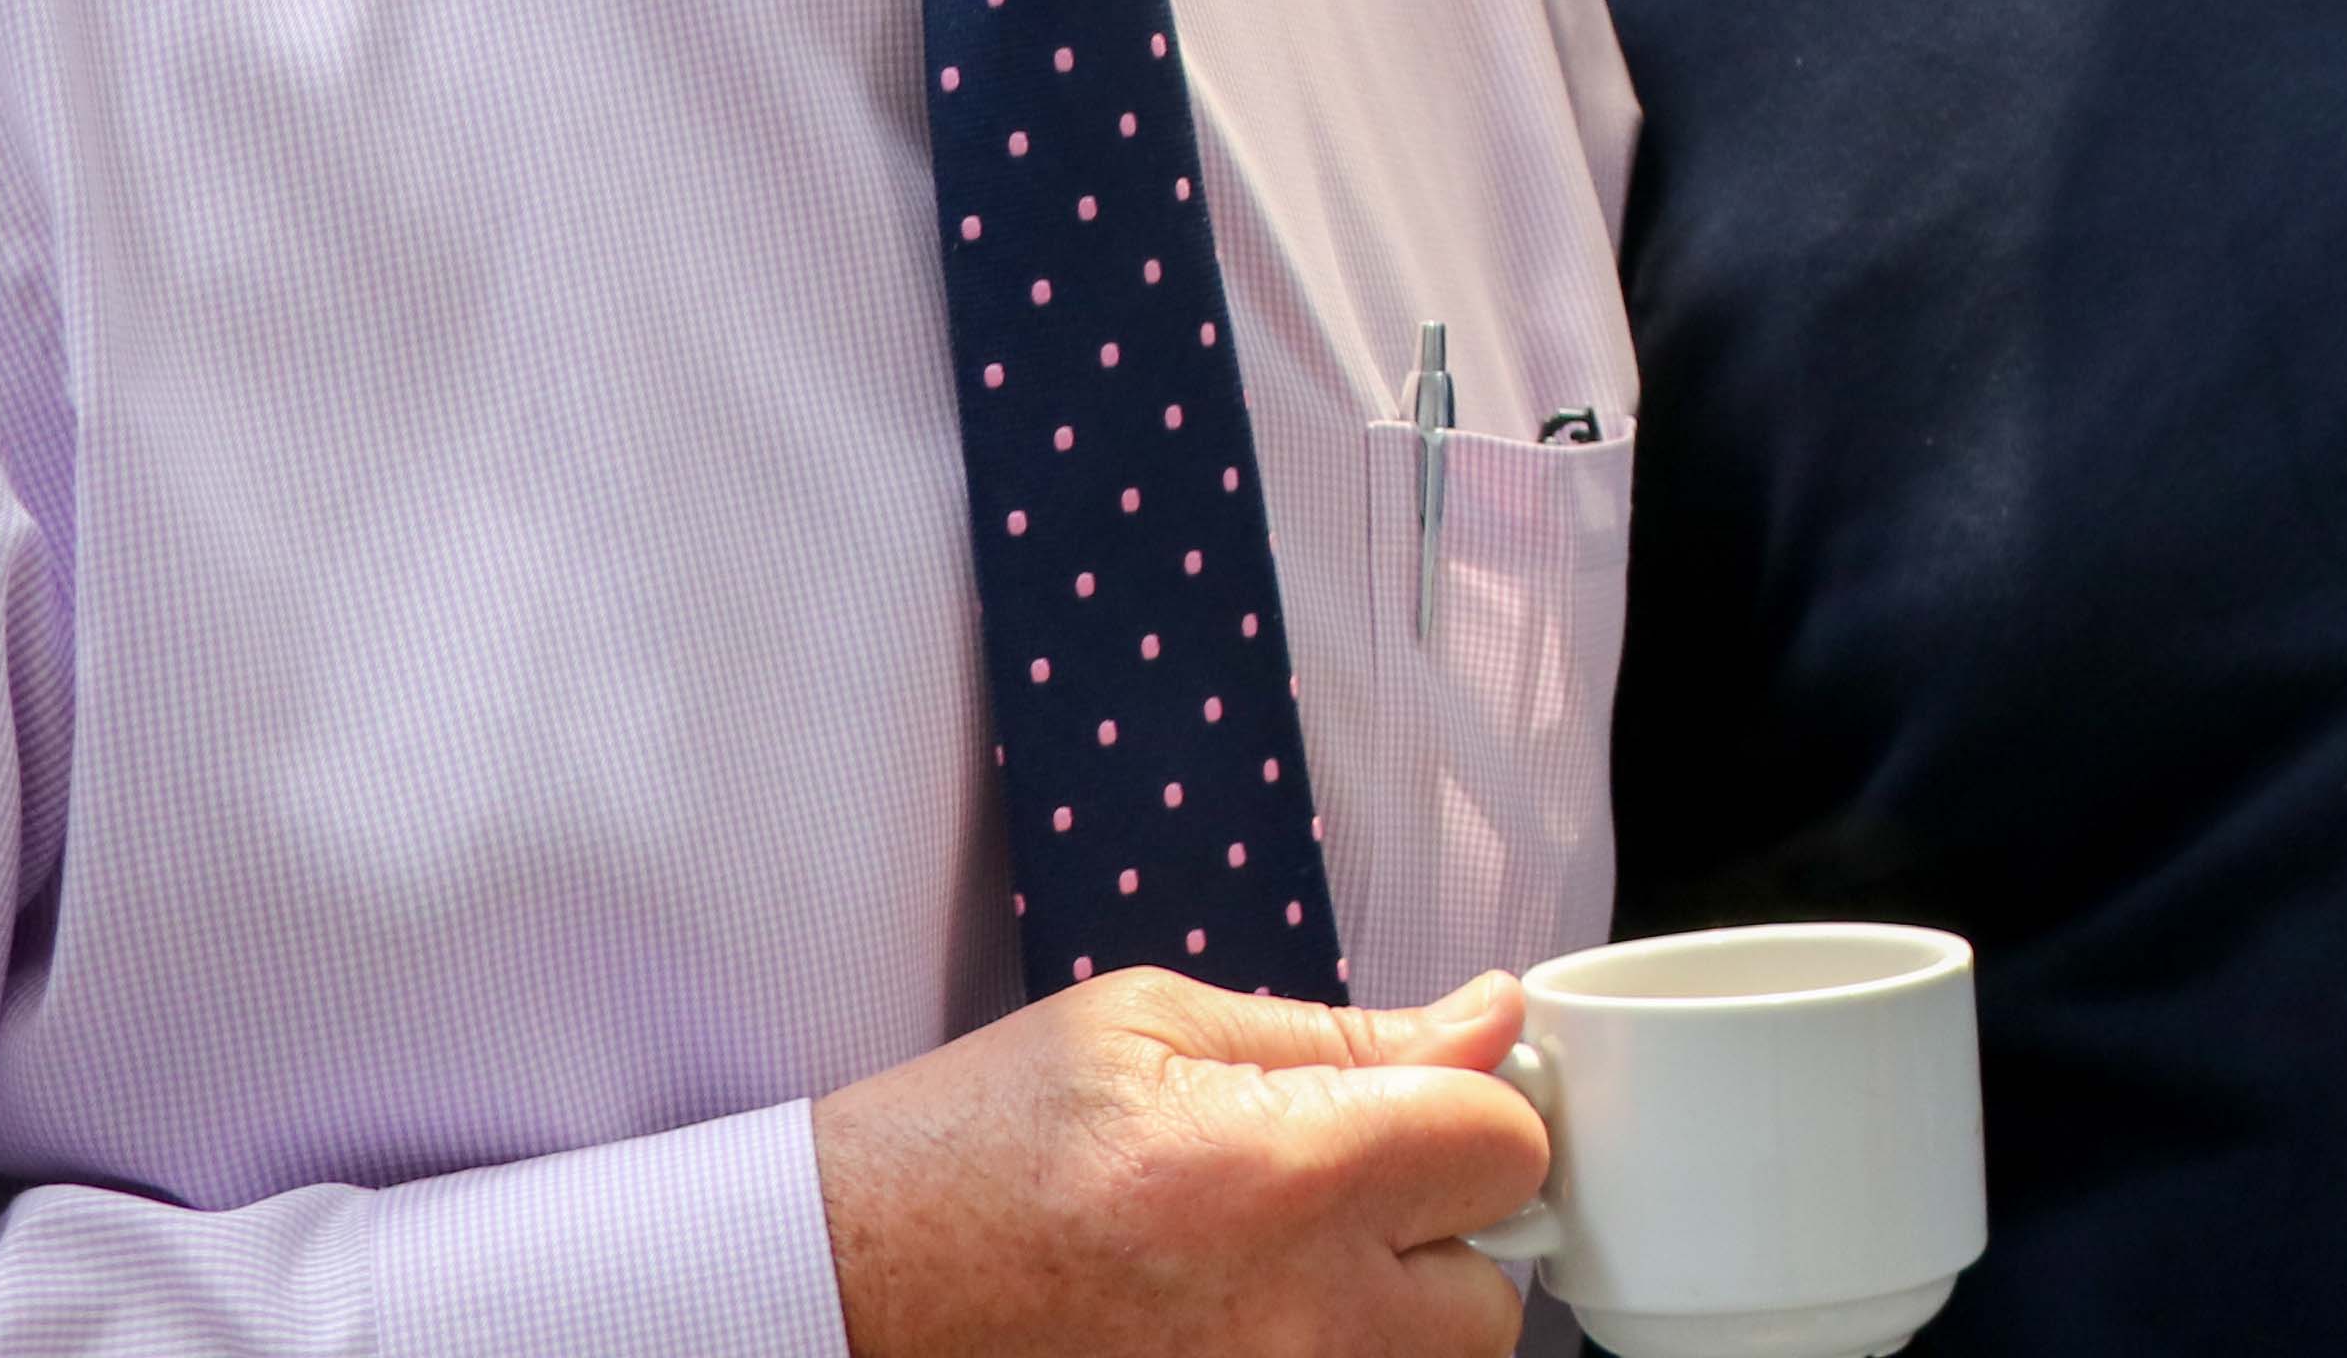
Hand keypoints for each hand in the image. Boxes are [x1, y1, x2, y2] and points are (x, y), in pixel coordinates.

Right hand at [814, 968, 1545, 1357]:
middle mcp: (1296, 1322)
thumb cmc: (975, 1149)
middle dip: (1435, 1238)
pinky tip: (1230, 1314)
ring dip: (1382, 1316)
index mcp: (1284, 1179)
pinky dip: (1316, 1352)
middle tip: (1326, 1199)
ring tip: (1265, 1266)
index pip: (1508, 1147)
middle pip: (1489, 1294)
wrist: (839, 1288)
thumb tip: (1489, 1022)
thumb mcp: (1151, 1027)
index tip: (1418, 1104)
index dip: (1472, 1108)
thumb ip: (1344, 1039)